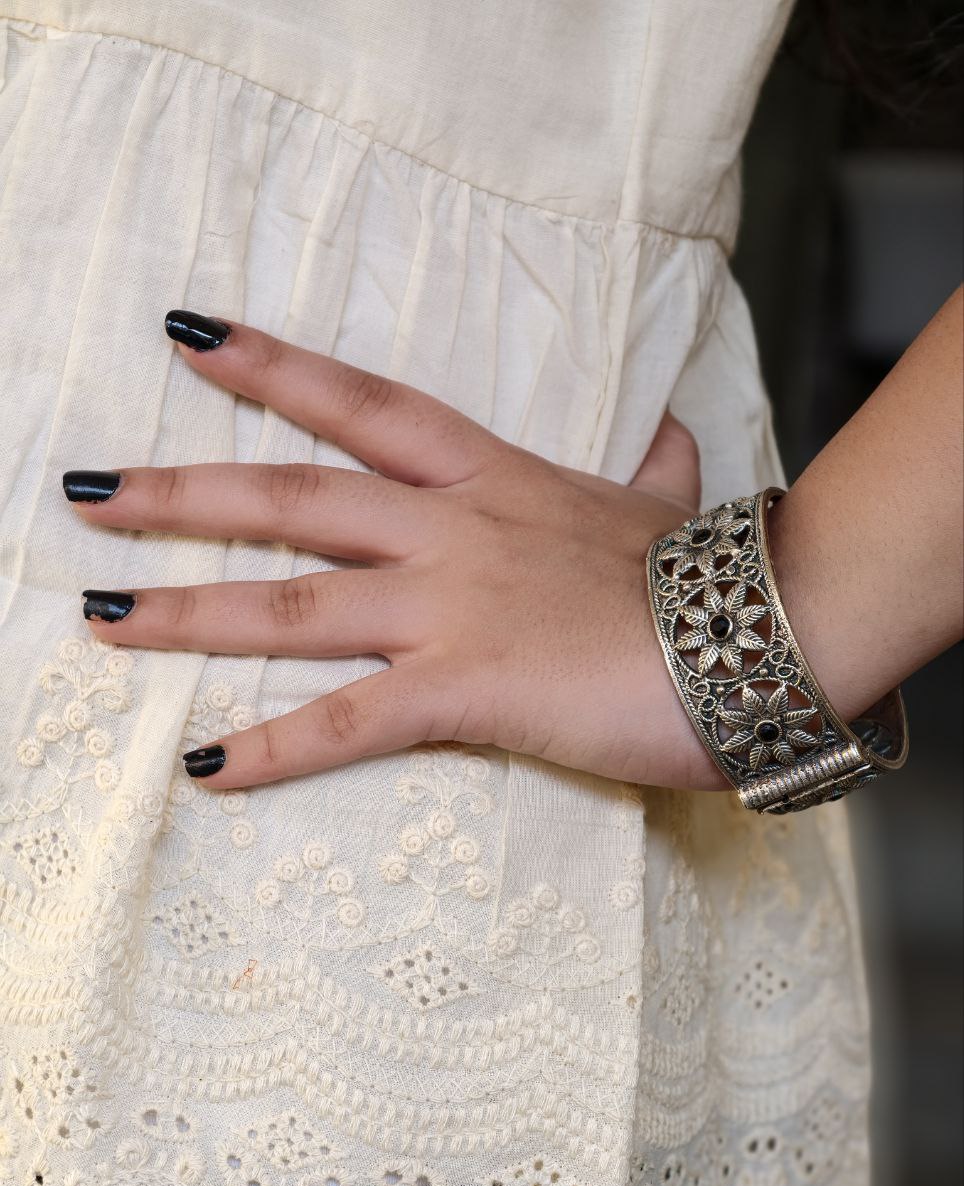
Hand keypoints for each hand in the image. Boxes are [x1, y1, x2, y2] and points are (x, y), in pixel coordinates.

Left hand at [64, 312, 726, 792]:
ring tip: (99, 615)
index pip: (364, 405)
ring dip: (186, 611)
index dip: (275, 367)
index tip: (194, 338)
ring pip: (293, 602)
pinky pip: (351, 719)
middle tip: (86, 490)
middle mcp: (451, 532)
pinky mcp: (468, 688)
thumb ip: (652, 472)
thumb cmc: (710, 579)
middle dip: (183, 492)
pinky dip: (274, 747)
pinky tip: (203, 770)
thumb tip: (672, 436)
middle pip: (292, 497)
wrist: (762, 634)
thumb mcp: (665, 511)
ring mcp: (452, 607)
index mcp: (491, 481)